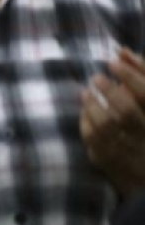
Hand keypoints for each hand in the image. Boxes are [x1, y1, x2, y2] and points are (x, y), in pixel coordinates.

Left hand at [81, 48, 144, 196]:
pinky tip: (85, 111)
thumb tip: (122, 50)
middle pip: (127, 112)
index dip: (131, 74)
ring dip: (92, 105)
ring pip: (106, 126)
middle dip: (109, 91)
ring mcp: (129, 152)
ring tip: (86, 92)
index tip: (113, 61)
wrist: (142, 173)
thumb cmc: (143, 127)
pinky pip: (93, 140)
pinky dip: (86, 122)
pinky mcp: (111, 162)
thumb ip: (140, 73)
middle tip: (97, 77)